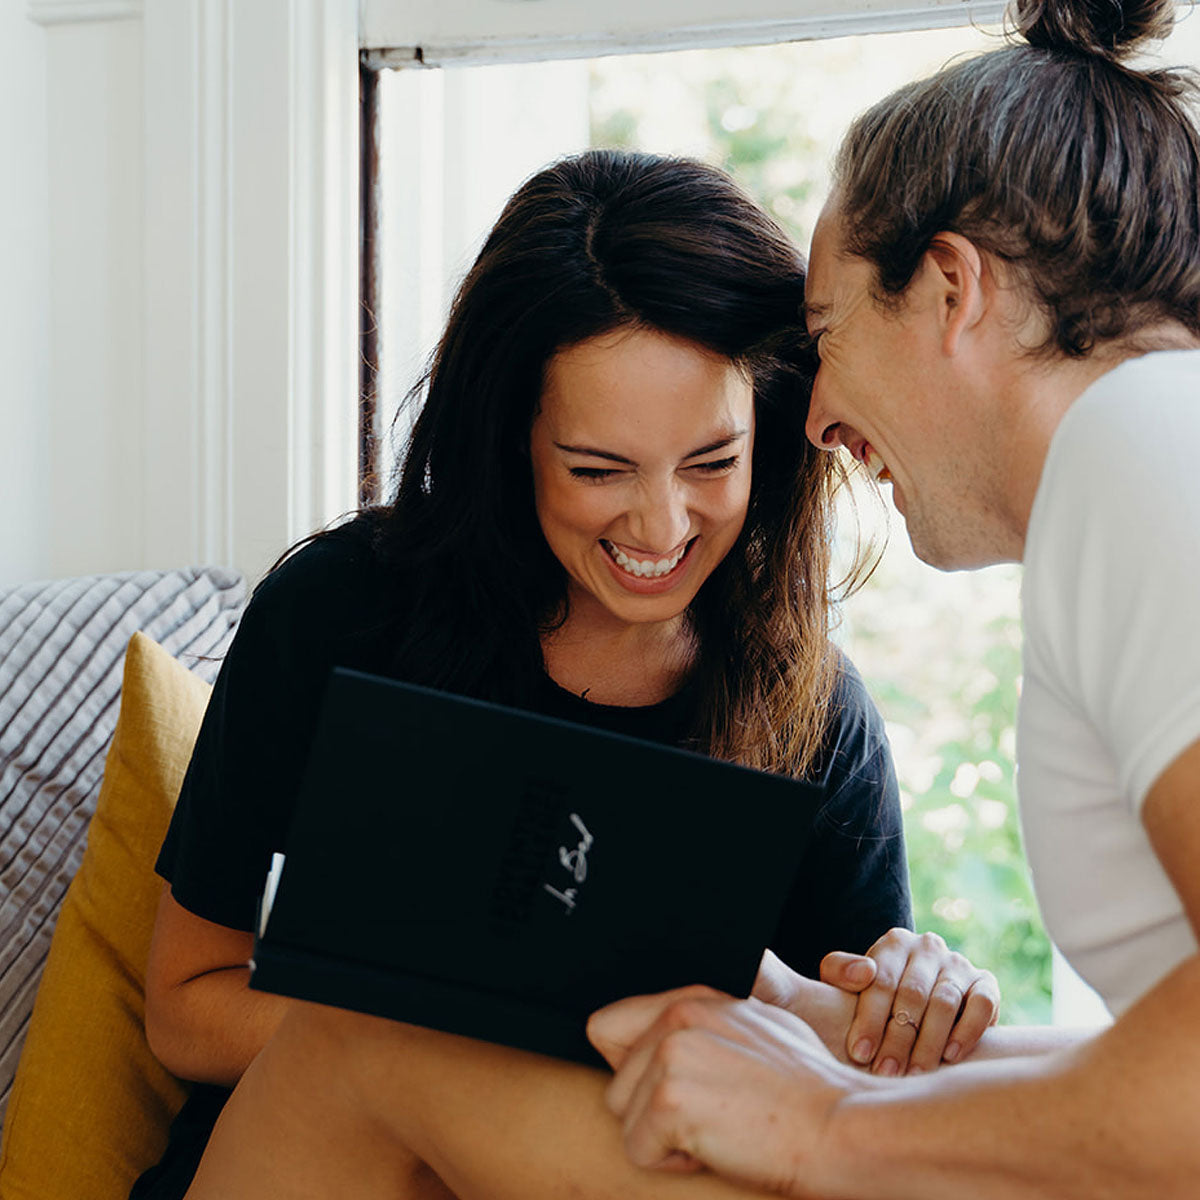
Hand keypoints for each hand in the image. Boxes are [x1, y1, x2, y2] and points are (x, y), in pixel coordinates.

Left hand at [587, 985, 862, 1194]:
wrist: (841, 1125)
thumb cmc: (809, 1089)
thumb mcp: (756, 1028)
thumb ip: (708, 1024)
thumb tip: (669, 1033)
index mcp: (692, 999)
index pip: (607, 1026)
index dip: (629, 1069)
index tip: (671, 1090)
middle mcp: (677, 1016)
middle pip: (614, 1085)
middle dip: (651, 1114)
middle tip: (710, 1116)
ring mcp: (671, 1054)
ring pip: (622, 1117)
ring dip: (662, 1138)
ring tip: (718, 1129)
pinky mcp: (670, 1099)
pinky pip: (636, 1150)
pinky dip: (671, 1163)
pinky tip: (717, 1147)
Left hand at [818, 928, 999, 1074]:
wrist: (915, 999)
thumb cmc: (873, 997)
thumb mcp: (847, 981)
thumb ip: (840, 972)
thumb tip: (864, 972)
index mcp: (894, 943)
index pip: (881, 980)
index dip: (869, 1018)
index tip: (860, 1053)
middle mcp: (928, 947)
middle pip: (912, 994)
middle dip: (897, 1038)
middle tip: (886, 1073)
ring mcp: (959, 964)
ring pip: (945, 1002)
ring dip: (929, 1042)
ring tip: (915, 1074)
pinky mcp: (985, 983)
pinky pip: (982, 1004)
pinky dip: (968, 1030)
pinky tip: (951, 1057)